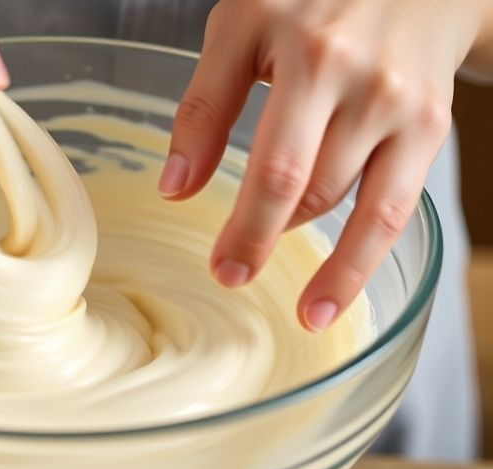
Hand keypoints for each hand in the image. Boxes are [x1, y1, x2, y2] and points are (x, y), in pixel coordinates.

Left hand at [160, 0, 491, 330]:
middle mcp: (349, 72)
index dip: (233, 216)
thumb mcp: (242, 27)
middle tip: (229, 275)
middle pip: (293, 179)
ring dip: (304, 251)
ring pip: (341, 200)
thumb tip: (174, 187)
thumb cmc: (313, 3)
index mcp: (294, 46)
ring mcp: (394, 101)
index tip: (212, 262)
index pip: (248, 142)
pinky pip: (392, 209)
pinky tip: (332, 297)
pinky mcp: (429, 125)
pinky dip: (359, 262)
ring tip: (289, 303)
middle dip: (255, 237)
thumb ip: (204, 104)